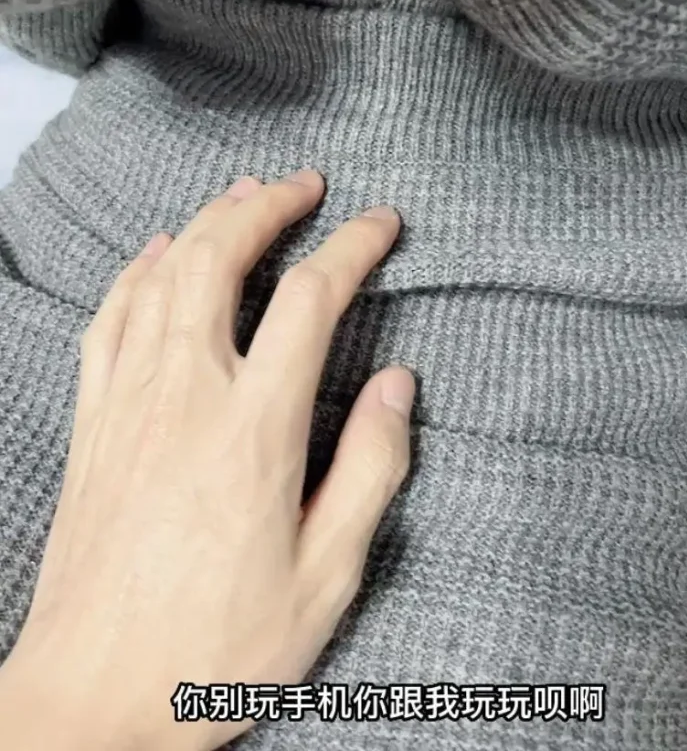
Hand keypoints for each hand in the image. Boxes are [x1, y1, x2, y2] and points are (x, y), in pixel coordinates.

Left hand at [0, 172, 413, 750]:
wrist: (92, 699)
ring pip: (163, 274)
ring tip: (243, 193)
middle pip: (222, 257)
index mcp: (253, 427)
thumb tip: (397, 386)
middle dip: (268, 205)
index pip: (311, 299)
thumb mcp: (324, 577)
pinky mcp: (93, 422)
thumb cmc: (213, 647)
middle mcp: (185, 393)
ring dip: (207, 220)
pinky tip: (154, 252)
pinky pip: (110, 318)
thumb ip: (368, 469)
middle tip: (305, 184)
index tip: (380, 223)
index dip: (352, 246)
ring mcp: (129, 401)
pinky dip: (137, 270)